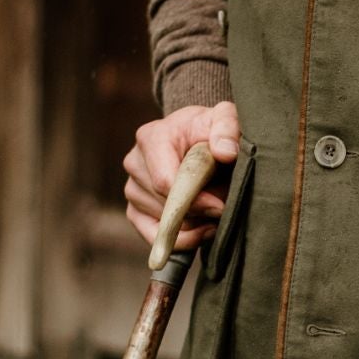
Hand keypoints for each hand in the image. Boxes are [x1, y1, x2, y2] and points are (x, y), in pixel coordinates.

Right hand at [123, 101, 239, 252]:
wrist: (198, 139)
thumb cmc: (211, 129)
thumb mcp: (225, 118)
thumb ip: (227, 129)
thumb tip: (225, 153)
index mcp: (151, 137)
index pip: (164, 182)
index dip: (194, 200)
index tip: (220, 206)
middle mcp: (134, 162)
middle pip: (165, 205)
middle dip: (199, 211)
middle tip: (223, 204)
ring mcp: (131, 188)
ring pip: (163, 223)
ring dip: (194, 224)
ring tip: (213, 207)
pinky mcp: (134, 210)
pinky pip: (153, 236)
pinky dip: (180, 241)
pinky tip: (202, 231)